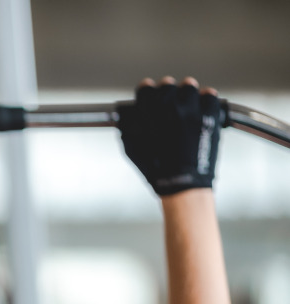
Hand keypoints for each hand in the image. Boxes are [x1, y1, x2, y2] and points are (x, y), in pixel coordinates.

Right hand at [118, 76, 221, 196]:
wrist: (182, 183)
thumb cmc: (157, 170)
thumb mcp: (132, 149)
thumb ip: (129, 128)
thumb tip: (128, 116)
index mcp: (149, 114)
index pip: (146, 88)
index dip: (147, 91)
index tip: (149, 92)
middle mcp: (170, 108)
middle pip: (168, 84)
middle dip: (166, 92)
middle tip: (168, 100)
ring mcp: (192, 111)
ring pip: (189, 87)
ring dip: (186, 93)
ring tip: (186, 103)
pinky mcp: (210, 116)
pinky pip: (210, 95)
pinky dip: (206, 99)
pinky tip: (201, 107)